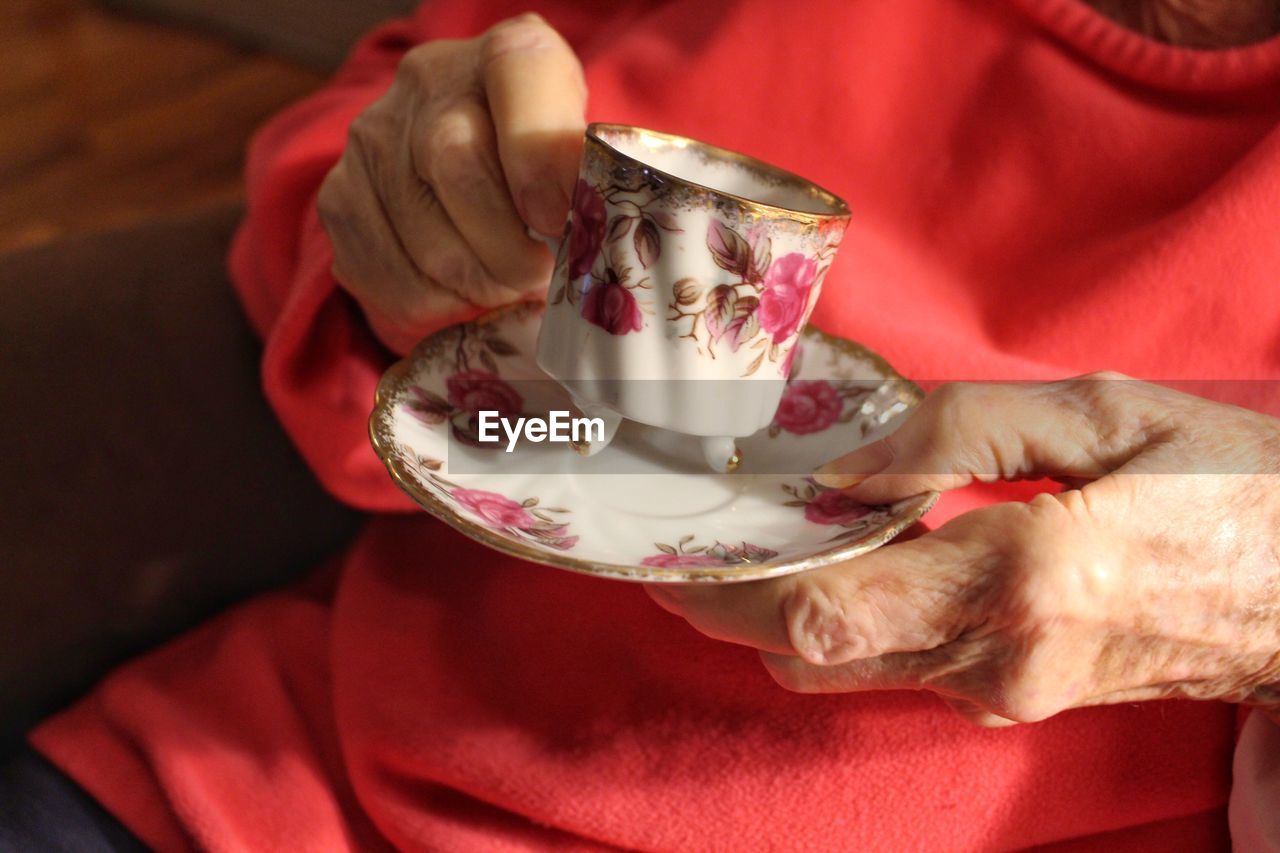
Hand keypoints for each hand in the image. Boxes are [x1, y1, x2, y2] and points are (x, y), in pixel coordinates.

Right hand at [317, 13, 585, 353]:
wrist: (460, 167)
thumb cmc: (540, 167)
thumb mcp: (579, 152)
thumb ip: (592, 175)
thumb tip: (603, 237)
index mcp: (506, 55)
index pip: (520, 70)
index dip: (540, 152)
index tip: (559, 218)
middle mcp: (428, 83)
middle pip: (457, 162)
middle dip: (509, 249)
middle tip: (537, 278)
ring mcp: (372, 139)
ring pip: (425, 240)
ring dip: (477, 288)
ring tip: (503, 286)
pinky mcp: (340, 198)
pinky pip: (389, 279)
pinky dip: (435, 307)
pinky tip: (460, 293)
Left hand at [646, 374, 1279, 725]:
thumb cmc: (1231, 486)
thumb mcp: (1107, 416)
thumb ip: (966, 431)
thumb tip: (850, 460)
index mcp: (1023, 580)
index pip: (832, 610)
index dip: (738, 586)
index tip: (678, 545)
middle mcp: (998, 657)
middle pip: (814, 654)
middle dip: (731, 607)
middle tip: (673, 552)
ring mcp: (1005, 690)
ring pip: (845, 671)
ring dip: (777, 621)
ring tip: (732, 553)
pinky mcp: (1014, 697)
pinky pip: (895, 669)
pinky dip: (840, 627)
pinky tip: (823, 571)